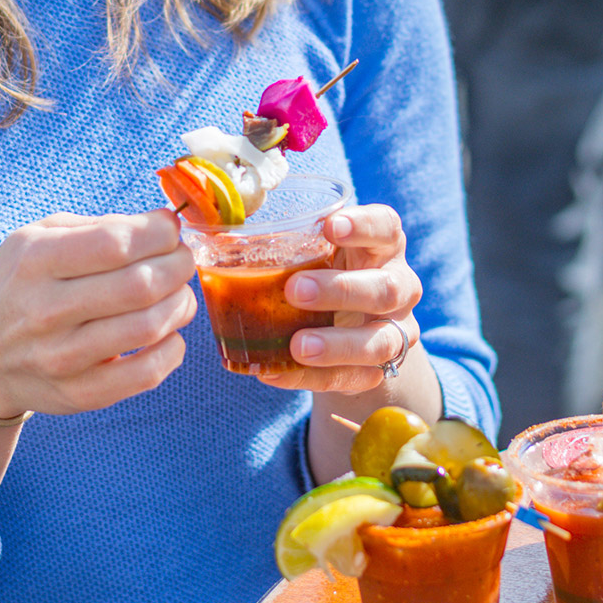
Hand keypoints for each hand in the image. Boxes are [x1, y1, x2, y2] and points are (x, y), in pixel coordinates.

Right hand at [0, 210, 197, 416]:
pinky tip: (167, 334)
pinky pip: (147, 373)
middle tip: (182, 261)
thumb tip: (166, 226)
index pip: (117, 244)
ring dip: (181, 305)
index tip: (171, 231)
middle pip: (141, 286)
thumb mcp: (36, 240)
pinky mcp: (80, 393)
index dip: (161, 235)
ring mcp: (61, 357)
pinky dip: (172, 349)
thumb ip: (100, 228)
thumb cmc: (17, 287)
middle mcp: (45, 310)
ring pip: (149, 327)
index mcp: (35, 261)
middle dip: (178, 267)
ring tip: (179, 295)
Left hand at [258, 205, 420, 394]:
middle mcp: (399, 286)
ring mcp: (397, 330)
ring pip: (382, 341)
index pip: (386, 228)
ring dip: (338, 344)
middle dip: (342, 290)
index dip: (364, 226)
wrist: (350, 327)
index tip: (330, 227)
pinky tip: (276, 372)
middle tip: (295, 290)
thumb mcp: (312, 250)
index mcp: (382, 246)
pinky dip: (312, 378)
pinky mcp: (381, 369)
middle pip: (387, 288)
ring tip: (299, 345)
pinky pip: (354, 379)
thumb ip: (280, 240)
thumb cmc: (322, 272)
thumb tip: (203, 224)